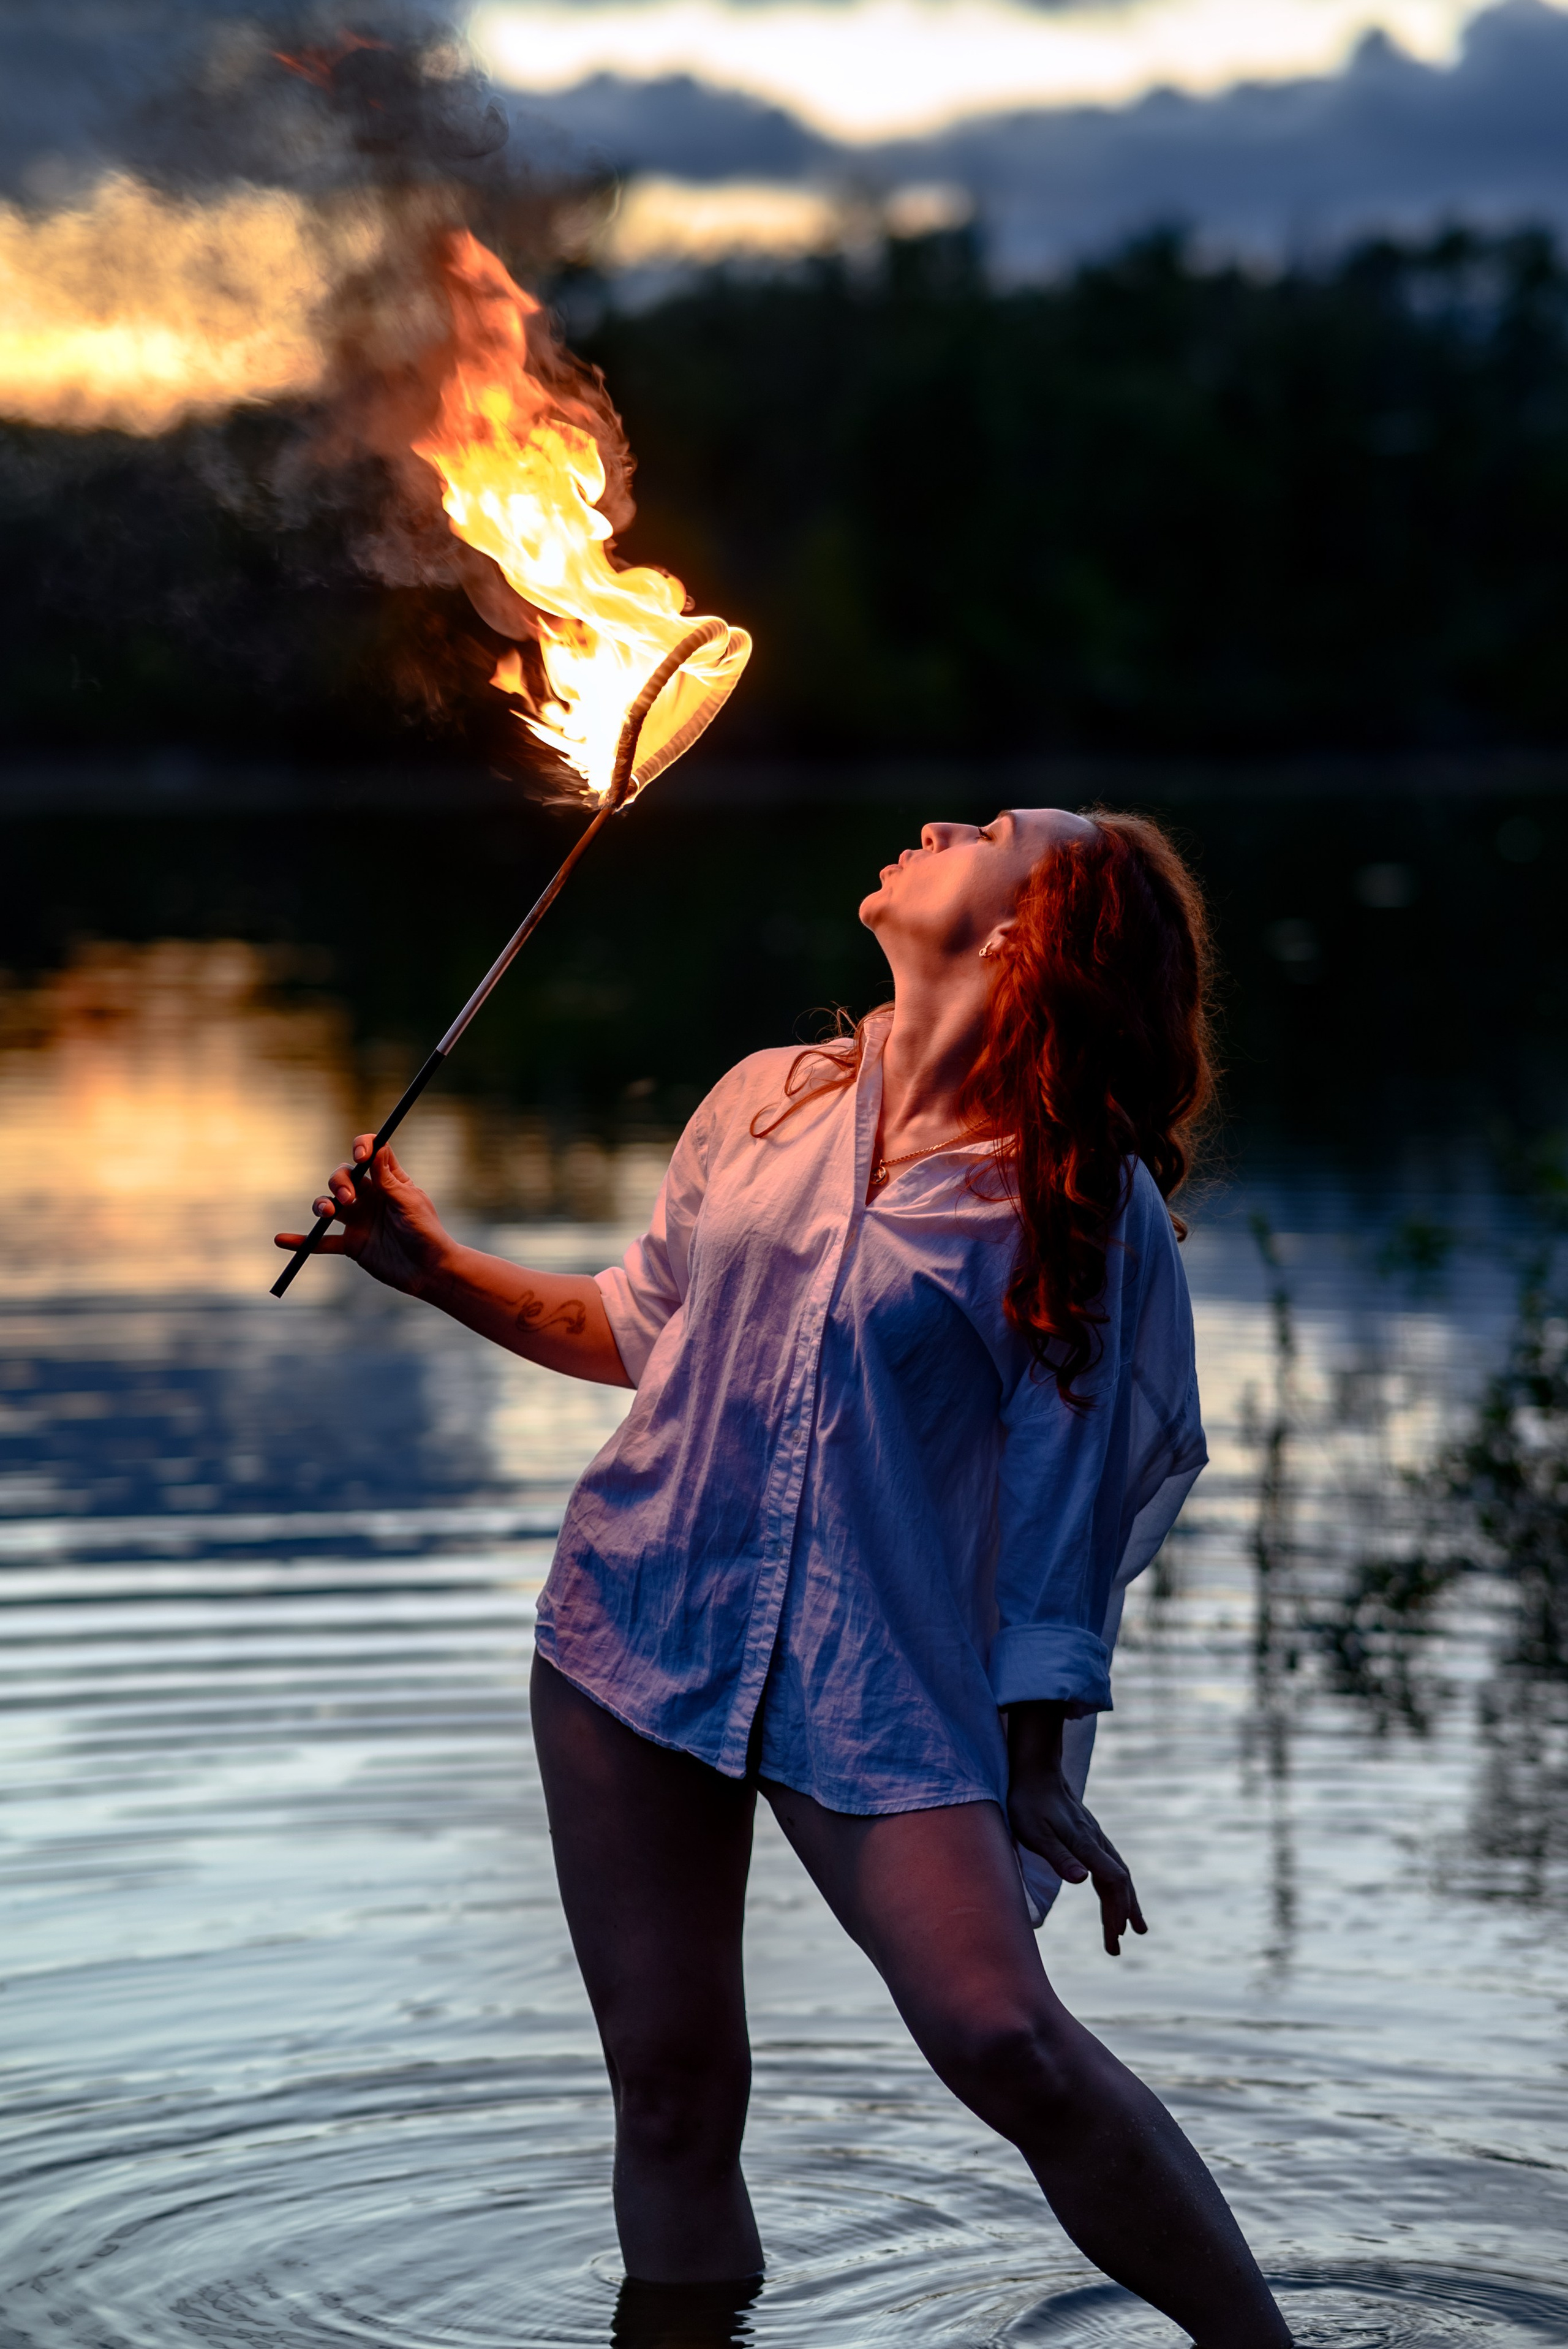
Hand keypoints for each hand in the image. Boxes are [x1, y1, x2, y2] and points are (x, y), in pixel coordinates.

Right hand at [275, 1135, 454, 1296]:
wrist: (429, 1271)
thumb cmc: (426, 1232)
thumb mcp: (408, 1202)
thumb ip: (387, 1178)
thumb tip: (376, 1147)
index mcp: (388, 1181)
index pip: (371, 1154)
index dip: (362, 1148)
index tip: (360, 1156)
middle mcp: (370, 1197)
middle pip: (342, 1177)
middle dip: (338, 1182)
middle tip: (347, 1198)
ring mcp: (358, 1220)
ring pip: (328, 1204)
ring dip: (321, 1205)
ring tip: (327, 1214)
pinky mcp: (351, 1244)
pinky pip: (321, 1242)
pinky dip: (302, 1242)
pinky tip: (281, 1240)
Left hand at [1007, 1703, 1146, 1955]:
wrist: (1035, 1769)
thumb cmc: (1028, 1802)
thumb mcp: (1035, 1833)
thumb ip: (1058, 1856)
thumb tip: (1082, 1881)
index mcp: (1086, 1845)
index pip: (1113, 1882)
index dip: (1117, 1910)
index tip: (1117, 1936)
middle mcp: (1096, 1842)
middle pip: (1119, 1883)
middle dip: (1122, 1915)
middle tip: (1117, 1947)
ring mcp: (1094, 1837)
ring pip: (1118, 1874)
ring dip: (1125, 1902)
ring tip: (1134, 1928)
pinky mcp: (1088, 1834)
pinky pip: (1110, 1864)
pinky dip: (1117, 1885)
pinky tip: (1114, 1892)